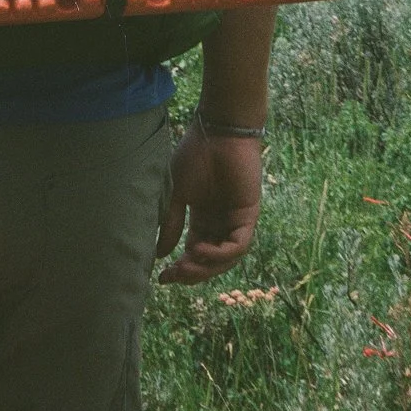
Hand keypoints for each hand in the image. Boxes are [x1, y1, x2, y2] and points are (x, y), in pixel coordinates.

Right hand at [156, 118, 262, 283]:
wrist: (218, 131)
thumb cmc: (196, 154)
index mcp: (203, 218)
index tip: (161, 279)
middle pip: (211, 261)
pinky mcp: (248, 215)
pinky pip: (239, 245)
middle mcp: (221, 223)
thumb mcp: (177, 193)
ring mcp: (236, 220)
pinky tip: (200, 249)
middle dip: (192, 273)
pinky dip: (221, 253)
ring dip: (206, 267)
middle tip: (173, 276)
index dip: (180, 268)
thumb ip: (172, 223)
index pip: (194, 253)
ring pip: (226, 259)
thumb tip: (161, 254)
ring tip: (186, 265)